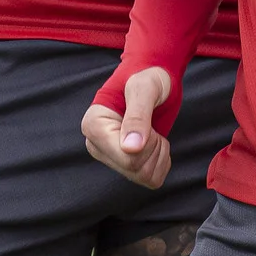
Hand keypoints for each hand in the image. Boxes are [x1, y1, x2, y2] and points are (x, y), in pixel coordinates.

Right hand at [82, 66, 173, 188]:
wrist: (154, 76)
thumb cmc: (147, 77)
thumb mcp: (145, 89)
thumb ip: (138, 116)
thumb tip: (130, 149)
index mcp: (94, 126)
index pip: (127, 157)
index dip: (148, 141)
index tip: (146, 117)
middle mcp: (98, 146)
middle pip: (136, 169)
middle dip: (154, 146)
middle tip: (151, 123)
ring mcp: (111, 157)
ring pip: (145, 177)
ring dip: (158, 153)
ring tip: (152, 130)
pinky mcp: (126, 165)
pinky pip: (152, 179)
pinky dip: (161, 161)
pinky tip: (154, 141)